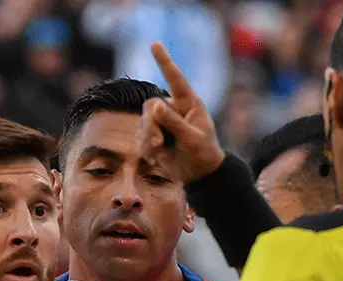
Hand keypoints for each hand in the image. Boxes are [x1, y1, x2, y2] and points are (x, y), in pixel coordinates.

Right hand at [138, 42, 225, 182]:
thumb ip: (174, 122)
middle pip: (150, 106)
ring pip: (143, 122)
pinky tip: (156, 157)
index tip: (155, 44)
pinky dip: (145, 147)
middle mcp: (173, 108)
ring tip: (158, 152)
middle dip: (151, 124)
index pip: (175, 79)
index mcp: (188, 103)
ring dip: (147, 138)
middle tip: (157, 142)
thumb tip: (156, 106)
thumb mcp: (191, 138)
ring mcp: (162, 122)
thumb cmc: (202, 153)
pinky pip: (140, 136)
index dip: (164, 61)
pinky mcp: (153, 135)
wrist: (198, 174)